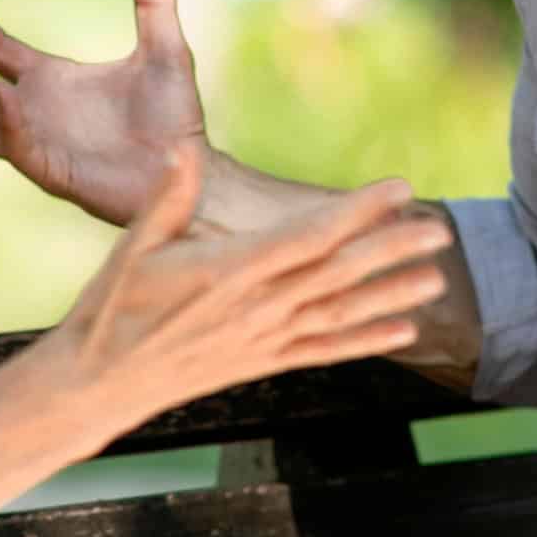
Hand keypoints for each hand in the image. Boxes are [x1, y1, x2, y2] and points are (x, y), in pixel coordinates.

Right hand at [0, 0, 206, 226]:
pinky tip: (3, 98)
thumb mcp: (164, 49)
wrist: (193, 170)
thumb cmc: (173, 116)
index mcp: (49, 79)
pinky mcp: (52, 170)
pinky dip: (7, 124)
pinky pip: (18, 148)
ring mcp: (37, 142)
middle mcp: (32, 109)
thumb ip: (153, 1)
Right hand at [55, 145, 451, 420]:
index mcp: (231, 271)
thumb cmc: (111, 309)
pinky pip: (324, 353)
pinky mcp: (261, 364)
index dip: (359, 211)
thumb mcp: (132, 246)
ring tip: (438, 278)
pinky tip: (403, 332)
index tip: (399, 188)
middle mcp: (256, 308)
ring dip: (392, 295)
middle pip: (339, 274)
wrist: (96, 385)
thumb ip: (166, 198)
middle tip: (441, 229)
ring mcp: (263, 341)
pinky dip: (366, 343)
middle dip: (393, 249)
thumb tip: (180, 151)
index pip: (310, 236)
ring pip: (341, 314)